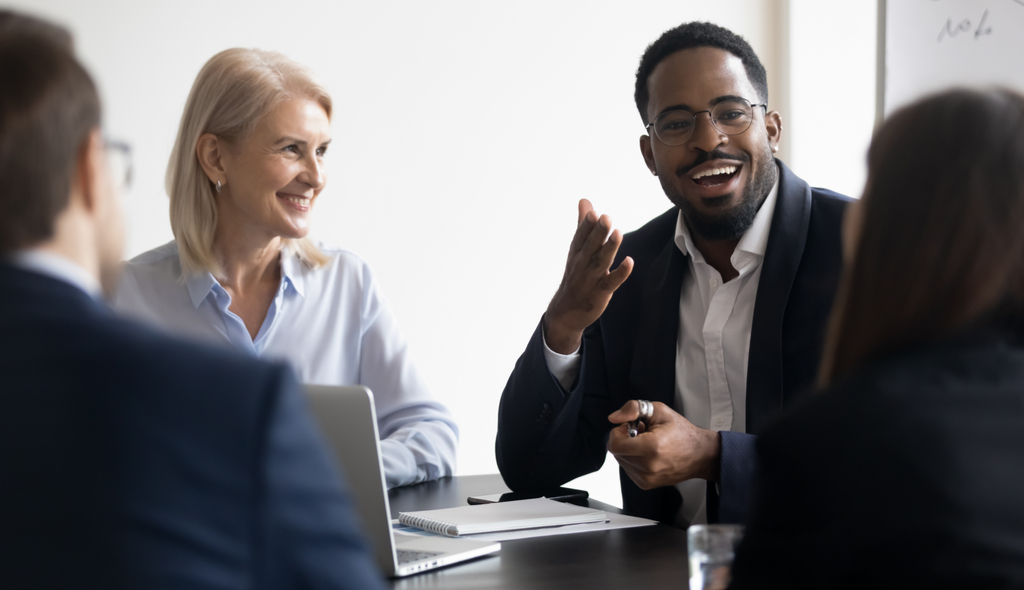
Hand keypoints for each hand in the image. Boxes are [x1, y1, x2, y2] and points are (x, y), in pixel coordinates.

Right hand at [544, 199, 633, 353]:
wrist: (567, 310)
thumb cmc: (576, 275)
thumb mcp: (577, 249)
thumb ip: (583, 224)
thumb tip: (585, 201)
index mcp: (576, 253)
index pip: (580, 237)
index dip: (586, 225)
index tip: (593, 212)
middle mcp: (582, 264)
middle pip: (590, 246)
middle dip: (598, 232)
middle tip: (606, 217)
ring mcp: (591, 279)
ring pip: (600, 262)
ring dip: (609, 248)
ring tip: (618, 233)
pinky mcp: (600, 292)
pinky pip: (611, 282)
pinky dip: (620, 273)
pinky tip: (630, 262)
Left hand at [606, 401, 720, 489]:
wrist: (700, 454)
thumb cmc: (681, 432)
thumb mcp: (659, 410)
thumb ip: (633, 409)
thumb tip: (614, 417)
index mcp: (651, 447)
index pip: (615, 445)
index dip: (618, 432)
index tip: (629, 427)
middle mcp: (648, 467)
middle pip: (616, 452)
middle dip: (624, 439)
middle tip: (641, 433)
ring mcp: (647, 478)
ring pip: (621, 461)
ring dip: (628, 450)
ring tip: (646, 443)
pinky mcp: (646, 484)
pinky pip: (628, 469)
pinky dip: (633, 460)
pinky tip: (647, 454)